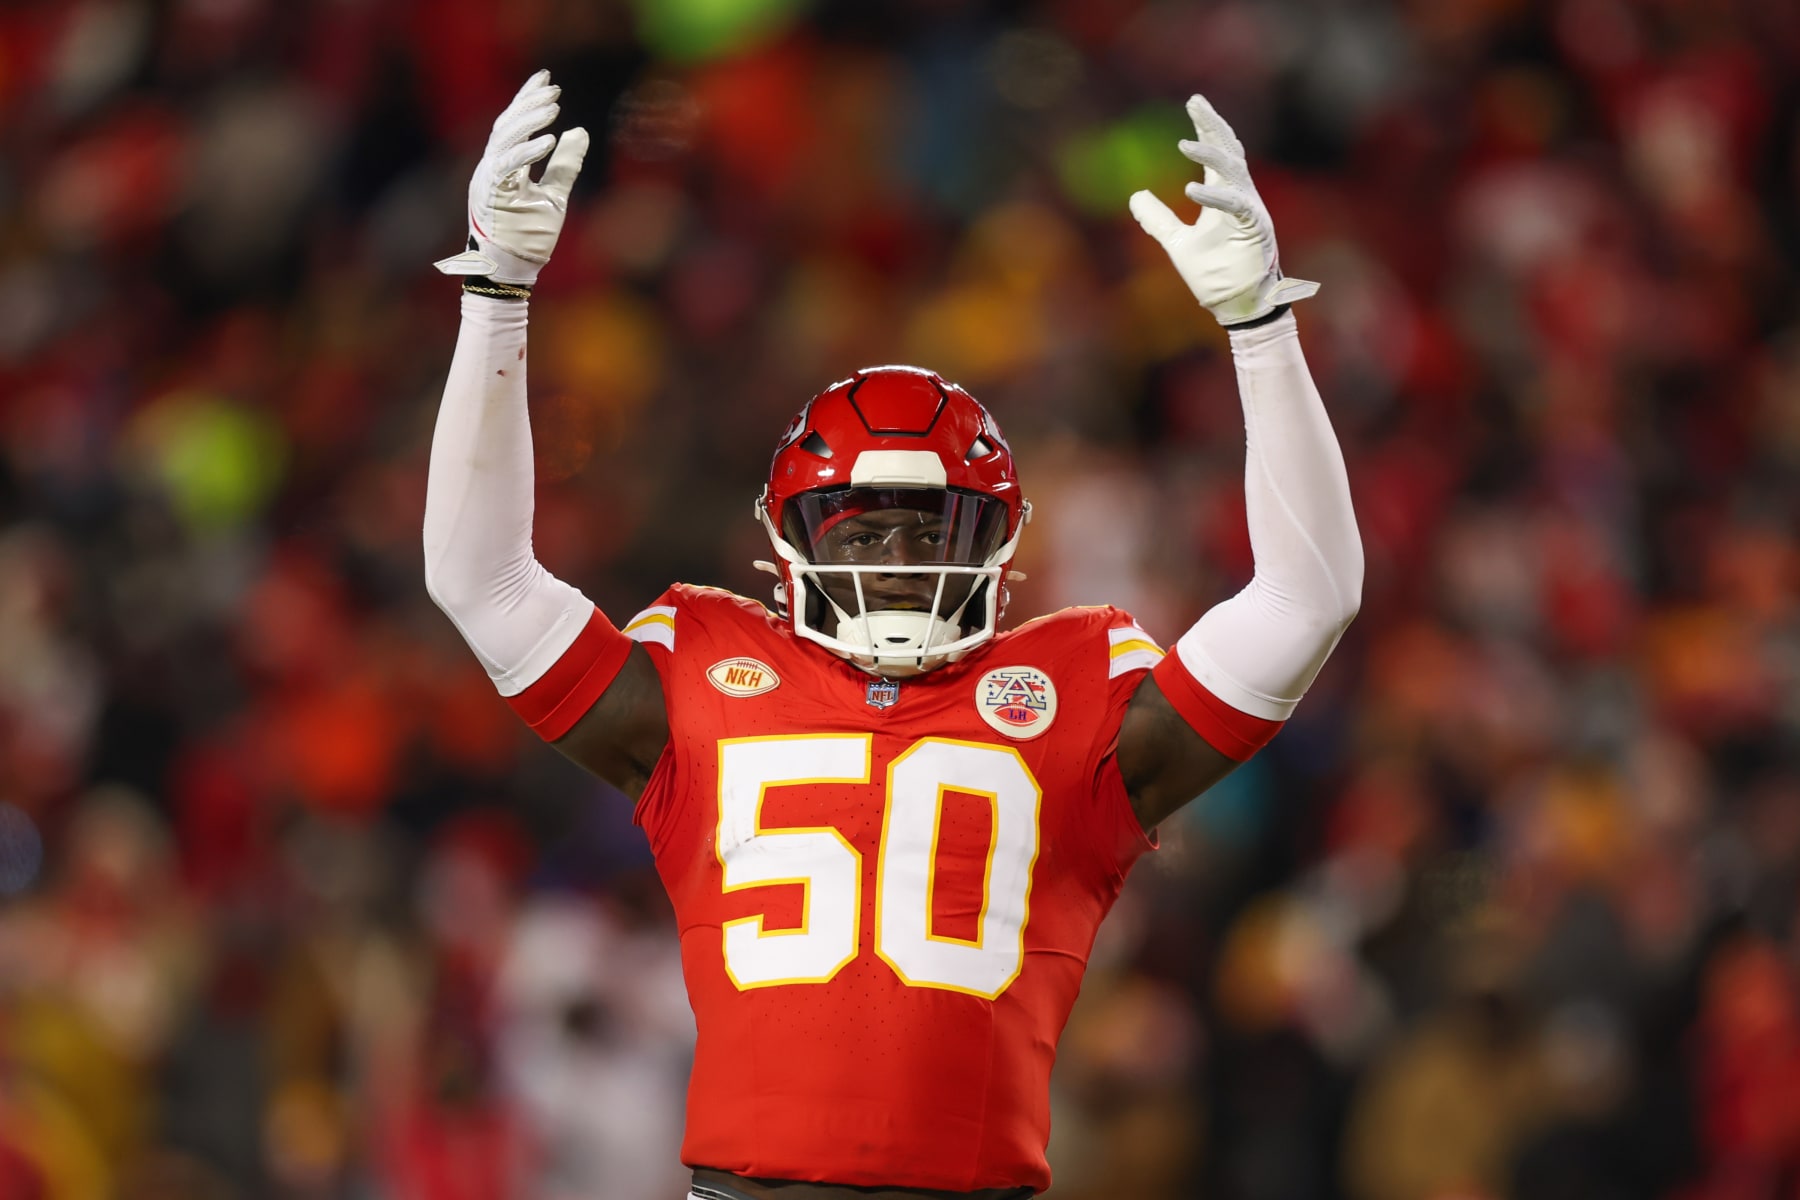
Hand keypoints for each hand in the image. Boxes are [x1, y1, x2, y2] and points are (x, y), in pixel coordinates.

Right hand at [435, 70, 589, 285]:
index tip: (545, 78)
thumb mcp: (556, 196)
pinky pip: (507, 167)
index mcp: (502, 166)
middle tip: (553, 88)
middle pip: (506, 125)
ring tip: (553, 107)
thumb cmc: (529, 238)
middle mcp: (490, 168)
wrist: (511, 272)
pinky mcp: (490, 196)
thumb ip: (565, 164)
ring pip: (504, 139)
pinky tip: (548, 139)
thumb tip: (580, 132)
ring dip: (529, 121)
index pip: (513, 124)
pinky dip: (526, 153)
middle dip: (529, 104)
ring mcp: (487, 181)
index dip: (527, 98)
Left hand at [1129, 95, 1317, 326]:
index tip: (1194, 103)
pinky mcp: (1254, 228)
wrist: (1237, 306)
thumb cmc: (1215, 275)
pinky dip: (1214, 196)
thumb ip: (1158, 219)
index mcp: (1226, 196)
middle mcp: (1241, 196)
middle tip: (1196, 102)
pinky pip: (1235, 205)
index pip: (1217, 152)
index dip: (1206, 127)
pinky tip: (1191, 189)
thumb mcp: (1177, 242)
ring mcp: (1250, 210)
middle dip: (1213, 125)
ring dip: (1209, 155)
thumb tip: (1135, 196)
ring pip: (1233, 171)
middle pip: (1228, 150)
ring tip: (1184, 143)